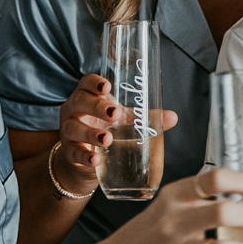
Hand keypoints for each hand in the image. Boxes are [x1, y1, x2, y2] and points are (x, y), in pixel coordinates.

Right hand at [54, 74, 179, 188]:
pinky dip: (84, 157)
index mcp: (88, 96)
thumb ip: (144, 117)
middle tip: (115, 113)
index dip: (94, 83)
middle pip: (80, 102)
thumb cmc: (104, 127)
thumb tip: (173, 117)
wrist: (84, 156)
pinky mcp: (69, 152)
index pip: (86, 83)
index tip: (107, 86)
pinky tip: (96, 160)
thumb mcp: (123, 120)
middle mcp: (74, 110)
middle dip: (96, 107)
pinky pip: (73, 153)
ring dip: (90, 133)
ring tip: (107, 139)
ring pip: (74, 128)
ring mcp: (69, 132)